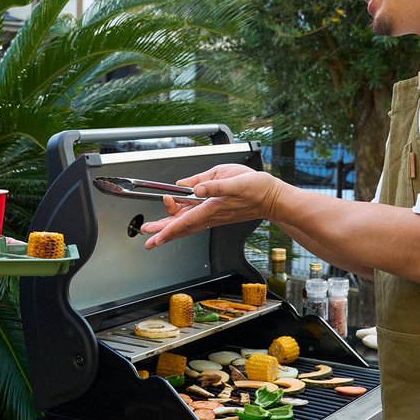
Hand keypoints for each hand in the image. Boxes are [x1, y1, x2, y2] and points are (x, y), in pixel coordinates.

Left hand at [140, 164, 287, 248]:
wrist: (271, 198)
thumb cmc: (255, 187)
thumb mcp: (233, 179)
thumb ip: (212, 184)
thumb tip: (194, 187)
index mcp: (212, 207)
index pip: (185, 221)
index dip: (168, 229)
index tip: (156, 234)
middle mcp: (211, 215)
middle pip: (182, 227)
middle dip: (164, 234)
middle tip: (148, 240)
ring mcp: (214, 216)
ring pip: (187, 225)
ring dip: (170, 229)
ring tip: (154, 232)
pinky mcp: (216, 213)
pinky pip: (195, 220)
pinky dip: (182, 223)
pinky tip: (175, 220)